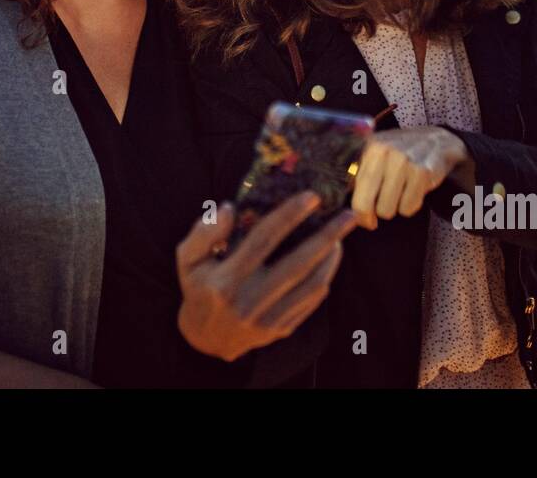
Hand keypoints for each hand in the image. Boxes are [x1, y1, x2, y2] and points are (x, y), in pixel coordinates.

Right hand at [175, 191, 357, 361]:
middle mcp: (250, 301)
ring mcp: (268, 319)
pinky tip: (329, 260)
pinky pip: (311, 302)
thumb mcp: (187, 259)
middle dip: (327, 236)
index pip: (263, 241)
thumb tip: (229, 209)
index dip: (289, 217)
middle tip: (349, 216)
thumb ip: (203, 233)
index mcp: (226, 281)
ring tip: (342, 235)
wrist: (205, 339)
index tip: (312, 197)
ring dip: (331, 258)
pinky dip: (324, 279)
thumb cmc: (198, 289)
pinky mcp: (281, 329)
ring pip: (311, 285)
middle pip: (297, 264)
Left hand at [351, 126, 469, 229]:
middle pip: (367, 203)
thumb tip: (345, 205)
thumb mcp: (375, 155)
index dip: (358, 211)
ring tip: (399, 193)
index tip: (363, 218)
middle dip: (371, 215)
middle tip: (377, 215)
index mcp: (368, 148)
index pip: (354, 188)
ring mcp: (404, 162)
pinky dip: (410, 205)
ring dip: (393, 208)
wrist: (435, 140)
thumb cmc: (399, 153)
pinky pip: (408, 208)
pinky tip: (413, 191)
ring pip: (388, 210)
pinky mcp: (423, 172)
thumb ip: (358, 174)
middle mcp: (384, 152)